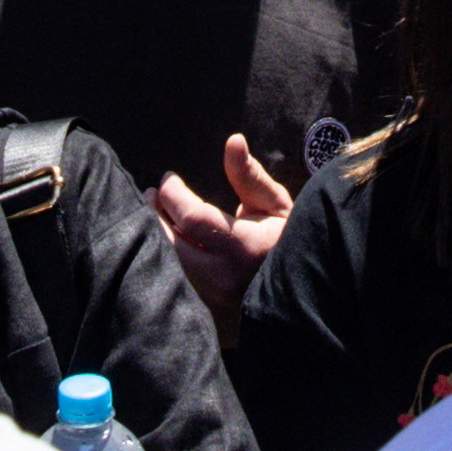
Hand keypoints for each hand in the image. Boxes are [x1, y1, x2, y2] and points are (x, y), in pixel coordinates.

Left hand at [149, 129, 297, 316]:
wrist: (301, 290)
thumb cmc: (287, 239)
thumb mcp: (275, 204)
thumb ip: (249, 176)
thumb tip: (233, 141)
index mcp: (243, 248)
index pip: (192, 218)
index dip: (173, 194)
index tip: (169, 179)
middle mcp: (223, 277)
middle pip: (170, 243)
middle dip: (155, 214)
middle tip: (150, 195)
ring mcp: (212, 298)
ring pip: (167, 264)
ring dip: (155, 235)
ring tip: (153, 213)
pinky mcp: (205, 309)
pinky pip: (173, 280)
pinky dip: (164, 256)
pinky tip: (162, 239)